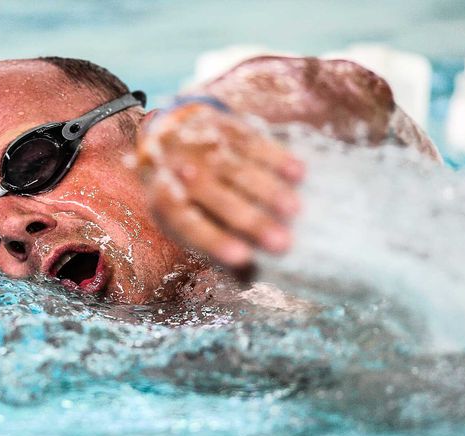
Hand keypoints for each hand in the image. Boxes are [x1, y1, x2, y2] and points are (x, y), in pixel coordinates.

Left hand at [136, 101, 304, 267]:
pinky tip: (298, 173)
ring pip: (238, 170)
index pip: (189, 224)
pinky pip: (252, 142)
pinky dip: (276, 157)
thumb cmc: (184, 194)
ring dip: (269, 191)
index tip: (243, 260)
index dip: (215, 242)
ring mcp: (203, 147)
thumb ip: (213, 246)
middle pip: (217, 198)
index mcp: (166, 201)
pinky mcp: (225, 128)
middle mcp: (180, 172)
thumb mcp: (183, 221)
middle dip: (251, 222)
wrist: (169, 135)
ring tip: (295, 211)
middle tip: (283, 244)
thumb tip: (249, 277)